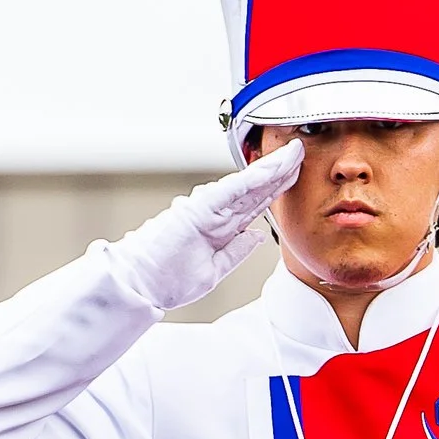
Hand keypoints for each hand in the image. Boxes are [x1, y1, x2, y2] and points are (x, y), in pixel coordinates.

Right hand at [107, 145, 303, 314]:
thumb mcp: (213, 270)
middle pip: (256, 189)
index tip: (295, 173)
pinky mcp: (198, 211)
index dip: (277, 187)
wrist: (138, 286)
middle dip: (280, 171)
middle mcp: (214, 214)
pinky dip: (250, 180)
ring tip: (292, 154)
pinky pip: (230, 192)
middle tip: (300, 152)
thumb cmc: (164, 280)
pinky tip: (269, 169)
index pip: (255, 204)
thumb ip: (236, 251)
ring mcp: (206, 210)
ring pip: (247, 186)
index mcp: (218, 228)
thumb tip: (257, 236)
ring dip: (270, 169)